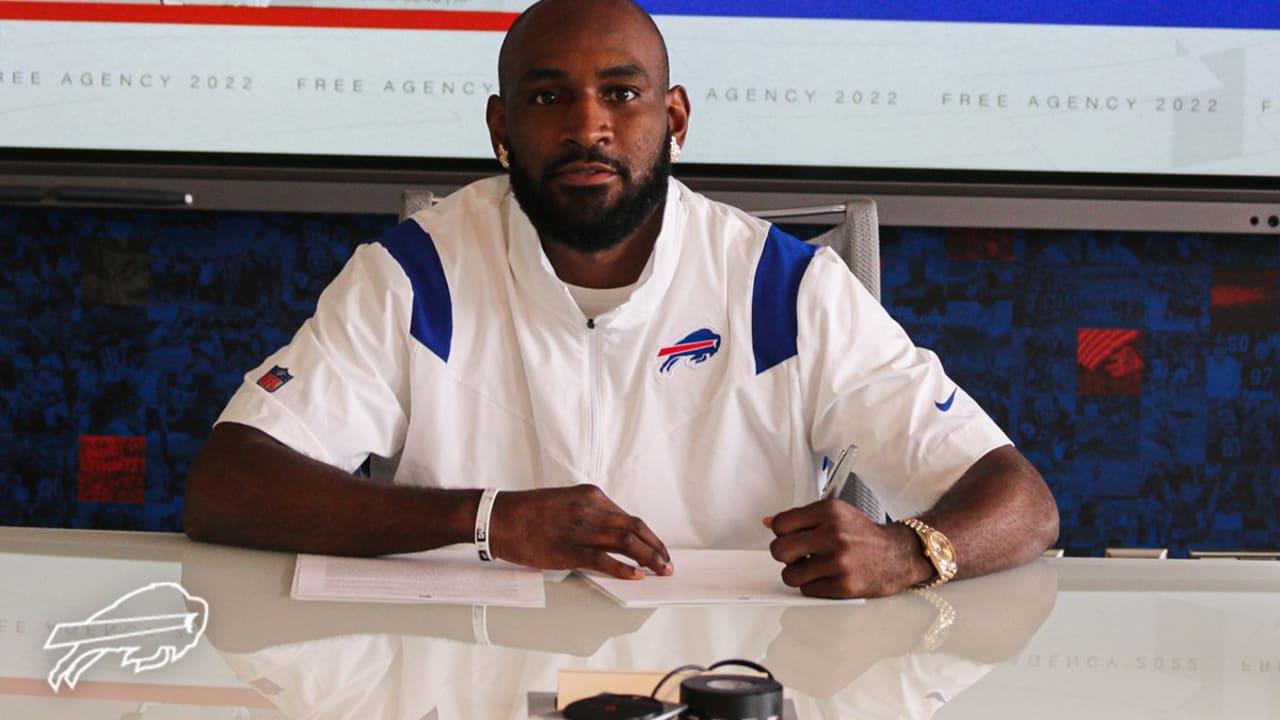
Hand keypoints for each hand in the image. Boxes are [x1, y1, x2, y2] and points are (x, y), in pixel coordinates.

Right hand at [489, 485, 672, 579]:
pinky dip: (624, 568)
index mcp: (590, 495)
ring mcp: (580, 529)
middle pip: (634, 528)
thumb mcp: (565, 502)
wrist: (498, 518)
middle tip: (668, 562)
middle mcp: (589, 509)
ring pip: (626, 543)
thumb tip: (613, 533)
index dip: (648, 535)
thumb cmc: (528, 512)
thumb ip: (590, 513)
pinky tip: (636, 576)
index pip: (629, 517)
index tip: (657, 548)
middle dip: (656, 546)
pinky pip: (604, 560)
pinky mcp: (568, 549)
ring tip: (660, 571)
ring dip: (648, 558)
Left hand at [765, 499, 926, 597]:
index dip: (781, 533)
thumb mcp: (835, 515)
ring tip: (811, 568)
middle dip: (784, 555)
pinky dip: (813, 586)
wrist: (898, 554)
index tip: (789, 536)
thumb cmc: (862, 535)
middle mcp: (834, 534)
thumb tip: (768, 522)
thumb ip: (802, 518)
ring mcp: (839, 561)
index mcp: (829, 512)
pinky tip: (826, 577)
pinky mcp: (844, 585)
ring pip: (790, 575)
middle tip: (795, 555)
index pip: (781, 523)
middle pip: (780, 550)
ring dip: (797, 574)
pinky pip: (807, 590)